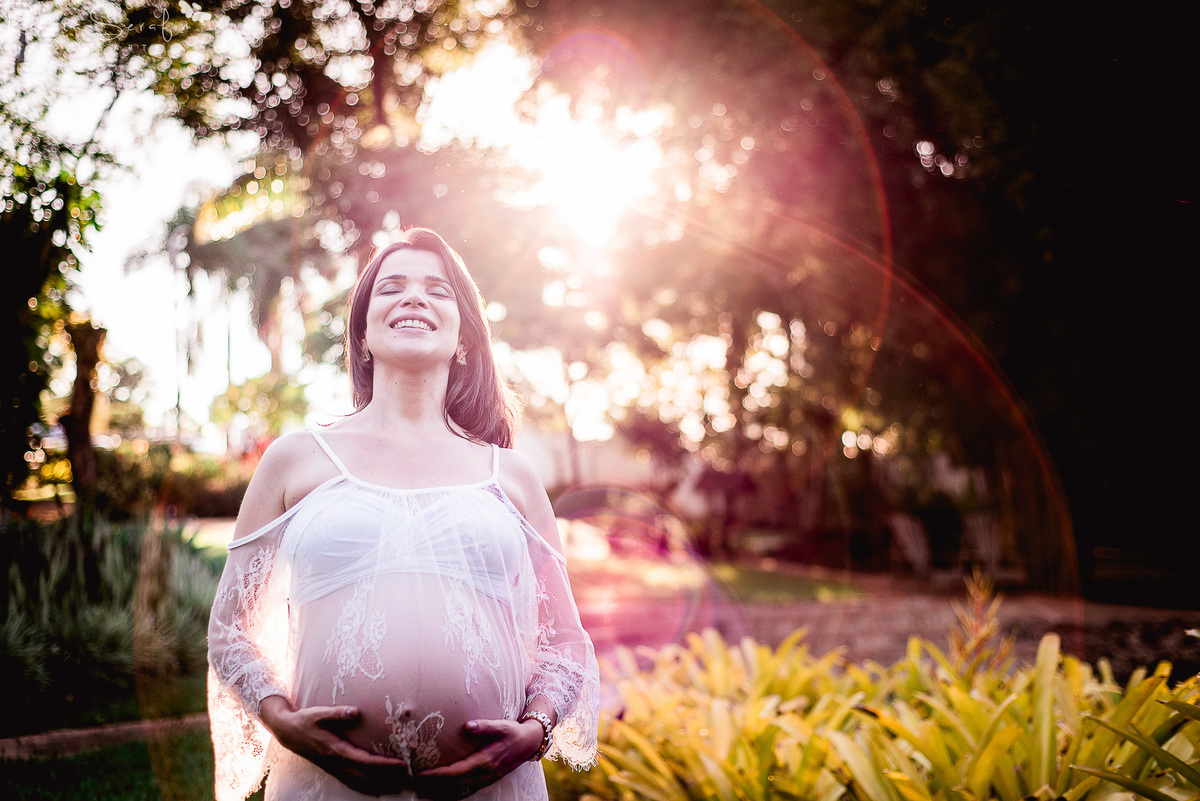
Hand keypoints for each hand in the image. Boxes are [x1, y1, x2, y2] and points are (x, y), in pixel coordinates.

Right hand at [259, 695, 409, 795]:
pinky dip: (365, 788)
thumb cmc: (306, 721)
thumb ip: (338, 713)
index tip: (401, 764)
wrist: (288, 732)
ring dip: (379, 786)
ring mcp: (334, 768)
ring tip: (398, 787)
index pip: (365, 761)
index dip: (384, 765)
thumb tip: (355, 711)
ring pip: (359, 782)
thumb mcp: (319, 713)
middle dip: (387, 779)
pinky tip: (376, 790)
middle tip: (407, 779)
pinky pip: (351, 782)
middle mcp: (336, 763)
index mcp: (336, 750)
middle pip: (366, 776)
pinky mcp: (333, 768)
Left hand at [411, 718, 543, 799]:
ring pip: (459, 789)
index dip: (437, 775)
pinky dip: (452, 791)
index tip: (420, 774)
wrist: (529, 744)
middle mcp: (484, 773)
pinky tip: (442, 789)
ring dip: (441, 790)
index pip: (456, 771)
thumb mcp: (502, 726)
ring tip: (422, 787)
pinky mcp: (487, 779)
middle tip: (414, 782)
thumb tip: (468, 725)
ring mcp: (486, 779)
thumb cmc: (513, 732)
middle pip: (454, 784)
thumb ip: (485, 726)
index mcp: (485, 761)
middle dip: (433, 785)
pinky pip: (466, 789)